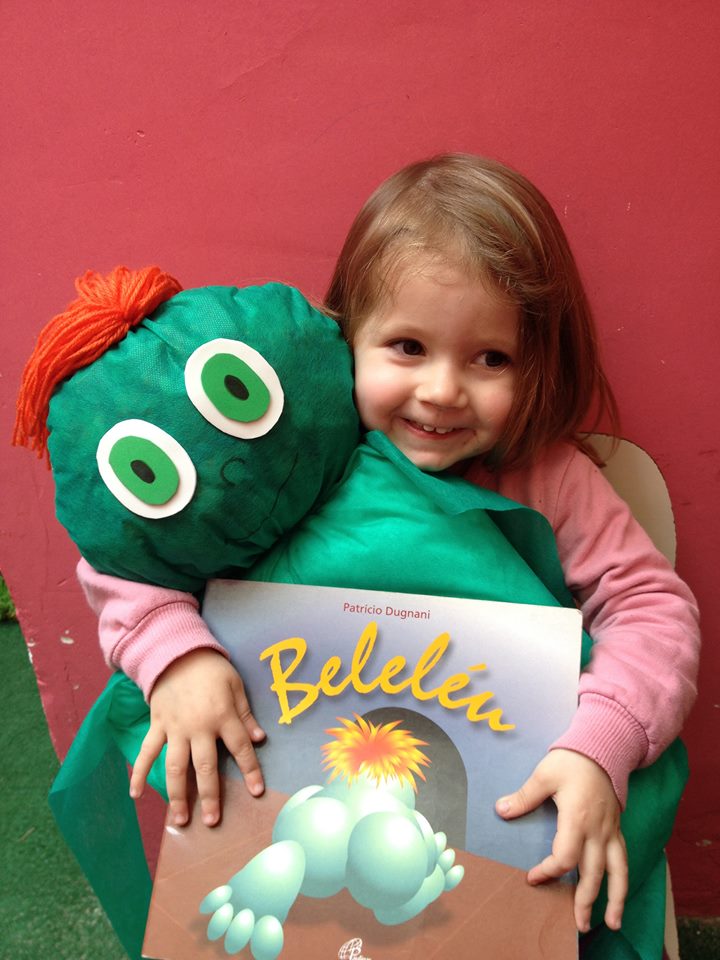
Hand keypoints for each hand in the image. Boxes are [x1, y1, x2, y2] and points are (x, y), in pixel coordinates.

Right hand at [129, 648, 264, 826]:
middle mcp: (199, 727)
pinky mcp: (157, 725)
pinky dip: (139, 773)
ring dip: (177, 795)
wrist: (177, 652)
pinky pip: (147, 752)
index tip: (256, 792)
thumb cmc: (211, 669)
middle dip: (210, 796)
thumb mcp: (236, 686)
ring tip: (180, 819)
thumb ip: (246, 714)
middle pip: (205, 767)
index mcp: (222, 716)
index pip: (240, 748)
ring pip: (175, 767)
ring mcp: (175, 728)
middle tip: (212, 821)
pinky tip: (135, 794)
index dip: (250, 770)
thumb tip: (259, 739)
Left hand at [495, 749, 626, 932]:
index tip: (532, 877)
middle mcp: (598, 830)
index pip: (565, 857)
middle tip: (579, 925)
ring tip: (613, 923)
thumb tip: (501, 810)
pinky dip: (622, 880)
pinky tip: (619, 893)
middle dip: (586, 901)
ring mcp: (610, 830)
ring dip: (616, 899)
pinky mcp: (617, 828)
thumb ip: (524, 796)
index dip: (548, 871)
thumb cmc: (572, 760)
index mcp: (578, 818)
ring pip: (618, 871)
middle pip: (594, 873)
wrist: (602, 748)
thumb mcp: (544, 774)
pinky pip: (623, 859)